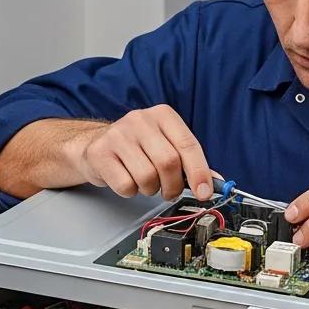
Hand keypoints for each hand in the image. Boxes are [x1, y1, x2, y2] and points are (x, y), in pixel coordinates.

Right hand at [72, 105, 212, 200]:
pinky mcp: (100, 153)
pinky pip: (126, 185)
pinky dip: (130, 192)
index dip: (199, 172)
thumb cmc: (137, 149)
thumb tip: (213, 182)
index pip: (187, 144)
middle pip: (168, 162)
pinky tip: (126, 180)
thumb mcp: (166, 146)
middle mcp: (140, 120)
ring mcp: (118, 134)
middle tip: (169, 192)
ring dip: (150, 189)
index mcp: (163, 115)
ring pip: (147, 177)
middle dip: (173, 186)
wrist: (95, 146)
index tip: (204, 193)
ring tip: (144, 182)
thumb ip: (189, 163)